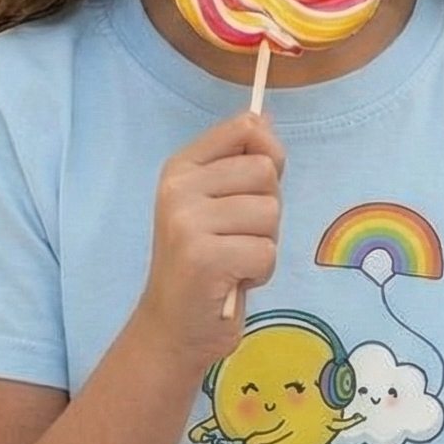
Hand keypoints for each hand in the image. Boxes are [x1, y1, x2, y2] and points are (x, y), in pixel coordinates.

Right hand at [140, 113, 283, 368]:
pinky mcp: (203, 257)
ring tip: (234, 259)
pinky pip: (267, 251)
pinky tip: (232, 280)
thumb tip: (264, 115)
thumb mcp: (218, 204)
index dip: (267, 156)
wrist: (173, 327)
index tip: (251, 190)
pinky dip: (260, 272)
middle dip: (267, 210)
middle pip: (266, 171)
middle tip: (237, 238)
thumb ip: (240, 162)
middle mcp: (178, 188)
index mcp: (181, 167)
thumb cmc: (206, 264)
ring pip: (270, 213)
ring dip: (264, 244)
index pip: (245, 127)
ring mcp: (187, 222)